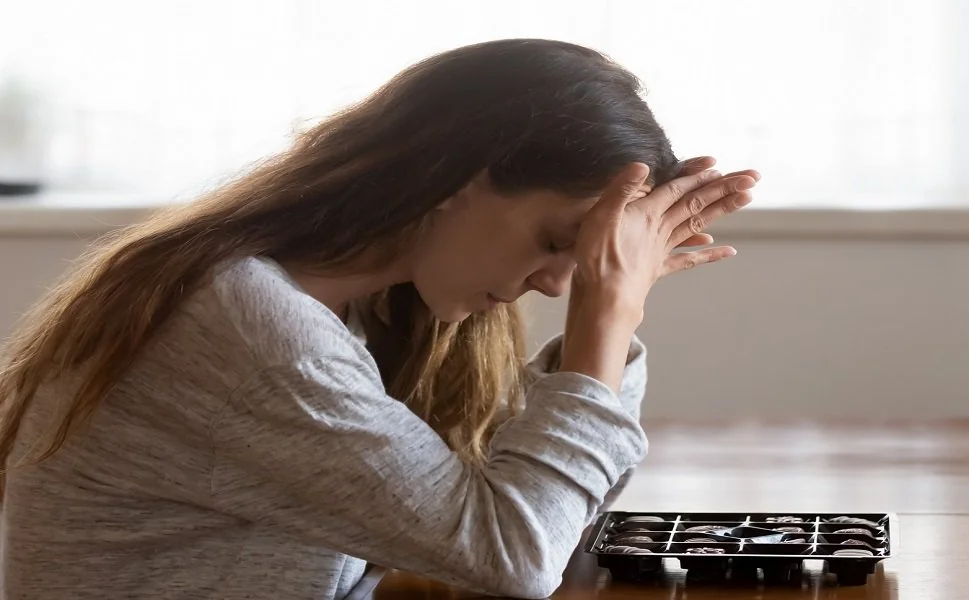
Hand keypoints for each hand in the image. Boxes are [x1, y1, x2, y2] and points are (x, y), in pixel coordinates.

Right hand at [559, 157, 757, 390]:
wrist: (603, 298)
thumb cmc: (597, 258)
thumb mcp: (601, 216)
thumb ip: (621, 189)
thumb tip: (642, 164)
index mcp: (647, 214)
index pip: (678, 189)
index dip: (698, 176)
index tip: (720, 165)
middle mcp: (660, 229)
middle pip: (696, 204)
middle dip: (723, 188)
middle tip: (752, 177)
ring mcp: (662, 250)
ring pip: (698, 225)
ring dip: (722, 210)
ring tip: (746, 199)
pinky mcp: (658, 269)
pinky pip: (688, 260)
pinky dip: (709, 255)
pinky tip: (729, 251)